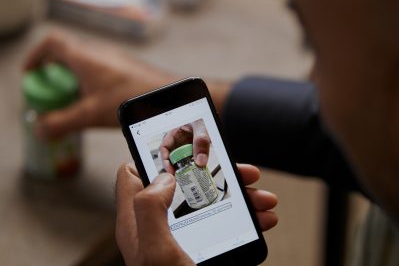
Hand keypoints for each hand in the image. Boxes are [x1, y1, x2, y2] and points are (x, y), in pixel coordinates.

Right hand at [24, 31, 175, 138]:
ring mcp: (113, 58)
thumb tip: (39, 131)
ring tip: (72, 102)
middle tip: (50, 94)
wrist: (167, 96)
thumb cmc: (131, 99)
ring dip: (72, 79)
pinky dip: (89, 83)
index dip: (36, 57)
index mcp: (84, 57)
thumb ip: (62, 123)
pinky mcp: (125, 68)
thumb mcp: (90, 114)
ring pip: (84, 63)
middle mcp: (98, 52)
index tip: (30, 74)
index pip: (51, 44)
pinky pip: (99, 70)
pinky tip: (95, 103)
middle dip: (53, 73)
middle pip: (66, 54)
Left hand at [115, 163, 277, 265]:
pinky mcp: (204, 245)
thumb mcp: (154, 251)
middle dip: (216, 173)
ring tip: (264, 199)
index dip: (152, 156)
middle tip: (244, 172)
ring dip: (240, 195)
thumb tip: (164, 178)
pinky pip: (224, 221)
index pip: (133, 175)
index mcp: (137, 221)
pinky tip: (263, 217)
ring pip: (210, 200)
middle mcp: (159, 224)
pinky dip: (246, 216)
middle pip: (183, 183)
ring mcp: (183, 236)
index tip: (180, 147)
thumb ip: (149, 208)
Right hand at [160, 119, 209, 173]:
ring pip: (183, 160)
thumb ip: (201, 142)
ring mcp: (188, 145)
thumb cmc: (204, 117)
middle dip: (176, 167)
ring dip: (187, 167)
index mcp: (175, 132)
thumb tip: (200, 160)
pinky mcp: (196, 149)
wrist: (214, 119)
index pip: (164, 147)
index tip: (171, 169)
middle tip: (182, 175)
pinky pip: (193, 159)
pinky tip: (199, 168)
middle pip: (173, 156)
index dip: (165, 160)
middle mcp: (180, 140)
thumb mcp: (201, 127)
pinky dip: (195, 165)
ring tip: (191, 174)